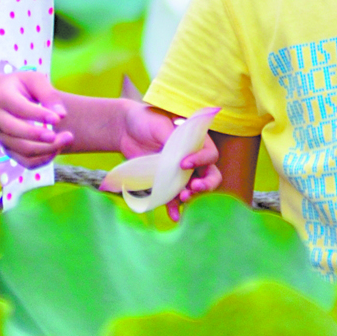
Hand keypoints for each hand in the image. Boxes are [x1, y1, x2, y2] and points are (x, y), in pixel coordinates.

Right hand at [0, 72, 70, 166]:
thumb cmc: (20, 86)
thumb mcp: (33, 80)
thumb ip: (48, 94)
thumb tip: (61, 115)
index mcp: (3, 97)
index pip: (20, 108)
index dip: (39, 115)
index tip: (59, 118)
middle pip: (16, 132)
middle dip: (41, 136)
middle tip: (67, 135)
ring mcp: (2, 136)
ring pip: (22, 150)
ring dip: (46, 150)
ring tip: (65, 141)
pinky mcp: (9, 149)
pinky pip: (25, 161)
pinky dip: (43, 160)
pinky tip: (56, 150)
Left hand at [120, 98, 222, 222]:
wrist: (125, 129)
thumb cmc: (147, 119)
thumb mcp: (160, 124)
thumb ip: (172, 139)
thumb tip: (181, 156)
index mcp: (197, 141)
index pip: (209, 155)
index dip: (201, 160)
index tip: (184, 163)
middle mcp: (193, 158)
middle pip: (210, 176)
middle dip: (206, 184)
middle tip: (194, 188)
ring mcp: (180, 173)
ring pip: (194, 190)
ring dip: (191, 197)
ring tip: (183, 199)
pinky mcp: (166, 183)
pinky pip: (174, 198)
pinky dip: (174, 207)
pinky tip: (174, 216)